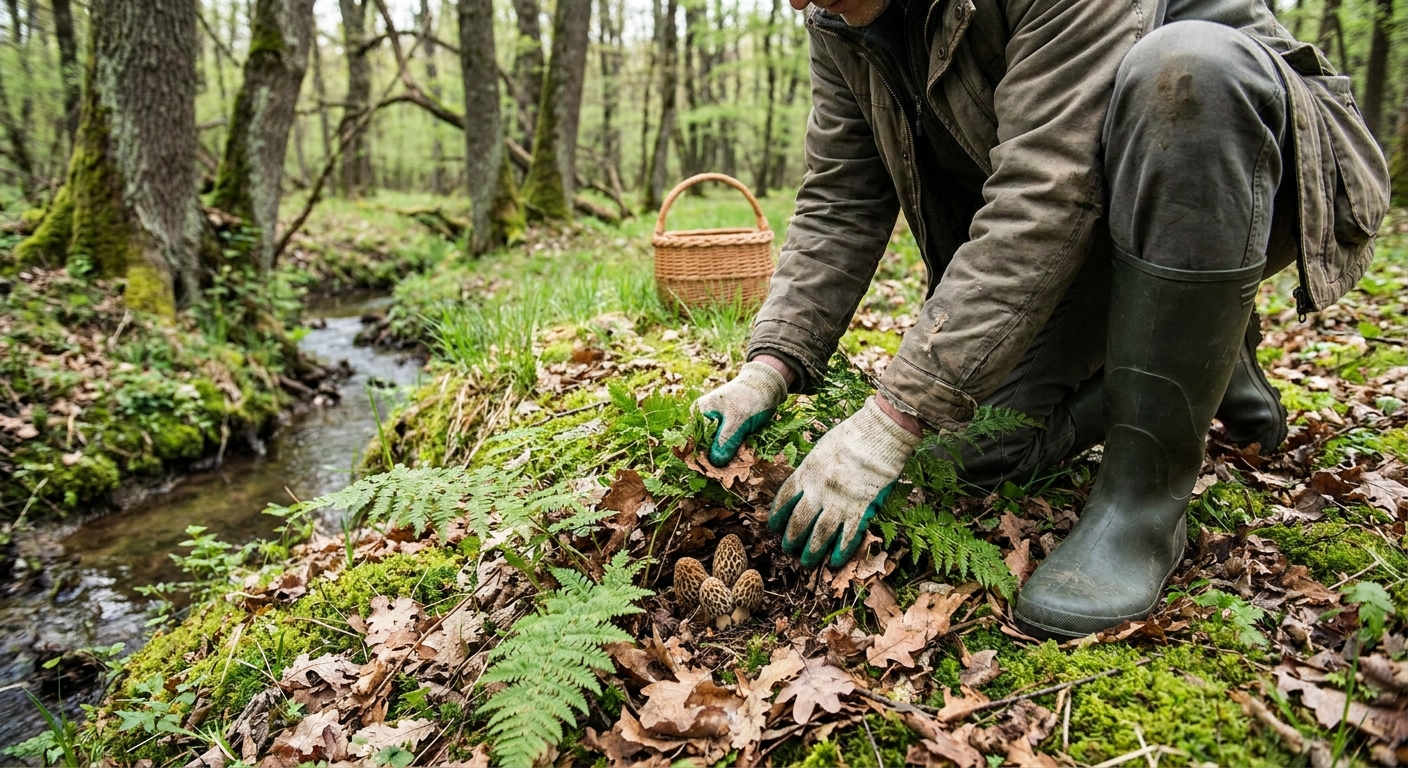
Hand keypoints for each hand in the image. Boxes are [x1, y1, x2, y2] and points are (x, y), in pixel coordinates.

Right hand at [692, 360, 788, 465]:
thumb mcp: (738, 420)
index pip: (694, 442)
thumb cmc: (750, 398)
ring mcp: (716, 425)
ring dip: (728, 457)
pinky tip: (743, 455)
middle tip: (731, 469)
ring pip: (718, 448)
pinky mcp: (727, 429)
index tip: (715, 472)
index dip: (702, 459)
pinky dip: (735, 451)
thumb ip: (726, 441)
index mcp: (699, 414)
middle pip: (705, 447)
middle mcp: (704, 420)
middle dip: (717, 459)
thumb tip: (714, 463)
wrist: (768, 386)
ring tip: (739, 463)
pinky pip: (727, 445)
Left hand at [768, 396, 922, 567]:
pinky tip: (834, 562)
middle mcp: (818, 491)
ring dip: (812, 551)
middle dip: (792, 539)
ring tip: (807, 562)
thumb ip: (810, 471)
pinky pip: (847, 536)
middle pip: (798, 522)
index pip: (785, 500)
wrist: (877, 435)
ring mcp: (839, 502)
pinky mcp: (860, 510)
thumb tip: (804, 486)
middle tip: (788, 550)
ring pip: (819, 535)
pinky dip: (840, 551)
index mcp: (806, 474)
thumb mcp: (820, 451)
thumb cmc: (850, 437)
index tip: (774, 528)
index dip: (778, 517)